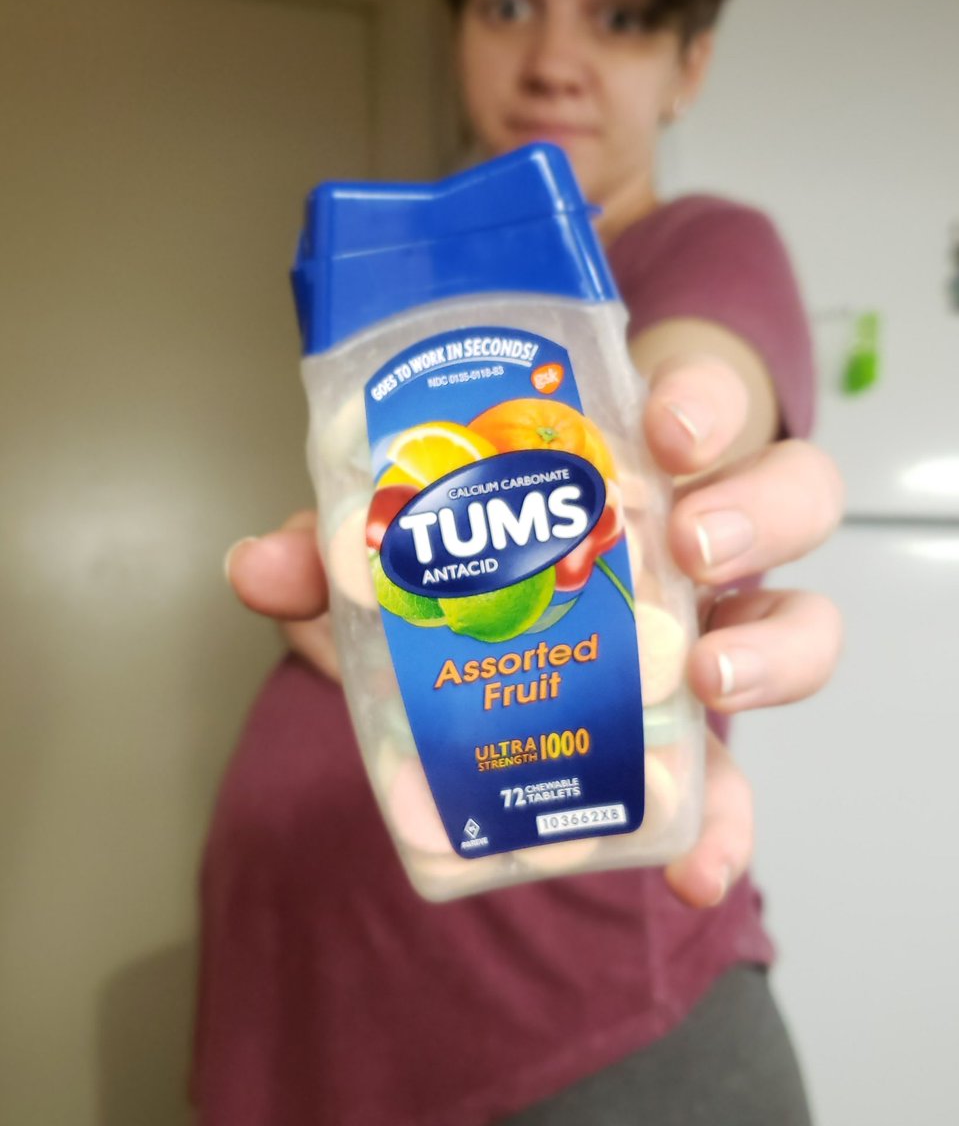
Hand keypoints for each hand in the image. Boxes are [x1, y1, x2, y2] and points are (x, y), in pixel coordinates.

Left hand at [225, 357, 843, 909]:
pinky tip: (696, 870)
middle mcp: (693, 538)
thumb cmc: (461, 574)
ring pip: (801, 624)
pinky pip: (746, 781)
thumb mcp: (396, 554)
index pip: (700, 405)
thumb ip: (332, 553)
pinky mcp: (702, 744)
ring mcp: (713, 636)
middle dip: (756, 510)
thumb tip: (256, 564)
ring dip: (773, 654)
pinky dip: (728, 826)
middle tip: (694, 544)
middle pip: (789, 496)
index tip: (665, 430)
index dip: (704, 403)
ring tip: (709, 682)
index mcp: (626, 463)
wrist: (490, 651)